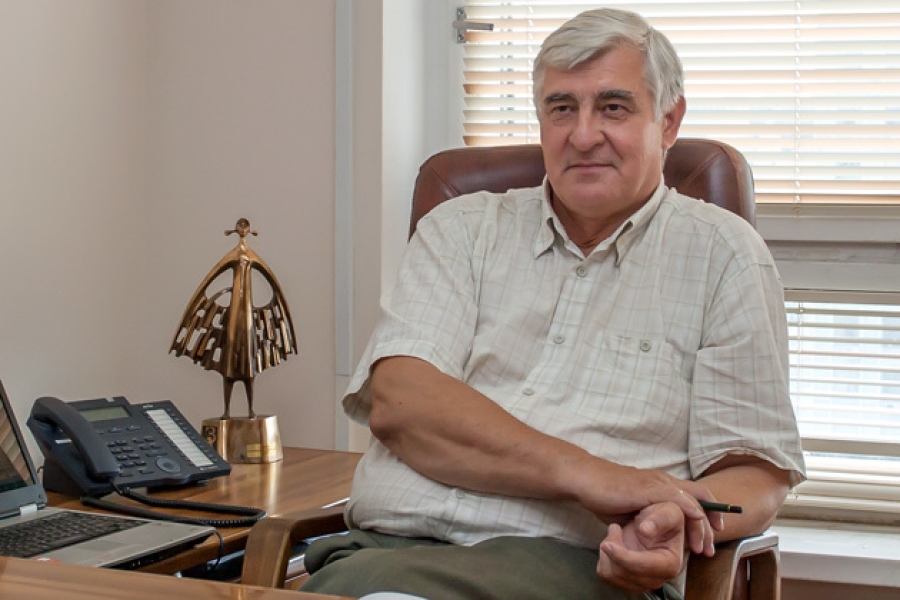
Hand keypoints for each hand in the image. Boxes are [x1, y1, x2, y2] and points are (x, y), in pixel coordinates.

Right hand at [568, 461, 717, 556]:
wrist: (587, 480)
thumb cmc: (605, 494)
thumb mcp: (633, 508)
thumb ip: (648, 517)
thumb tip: (653, 536)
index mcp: (661, 484)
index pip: (695, 495)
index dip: (708, 513)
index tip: (710, 535)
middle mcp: (664, 480)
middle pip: (701, 497)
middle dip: (710, 524)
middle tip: (710, 548)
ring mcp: (658, 483)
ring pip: (693, 500)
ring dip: (702, 525)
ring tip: (702, 547)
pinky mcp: (649, 489)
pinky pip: (678, 498)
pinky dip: (691, 510)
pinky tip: (696, 523)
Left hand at [596, 502, 686, 591]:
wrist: (650, 523)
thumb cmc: (662, 516)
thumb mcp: (668, 510)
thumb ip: (660, 518)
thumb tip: (646, 530)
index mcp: (671, 563)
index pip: (644, 567)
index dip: (624, 557)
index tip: (606, 544)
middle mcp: (657, 579)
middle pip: (625, 574)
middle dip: (613, 550)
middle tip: (614, 527)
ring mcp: (642, 583)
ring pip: (612, 576)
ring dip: (607, 552)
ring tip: (616, 534)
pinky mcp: (627, 582)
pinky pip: (606, 575)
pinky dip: (604, 558)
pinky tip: (614, 544)